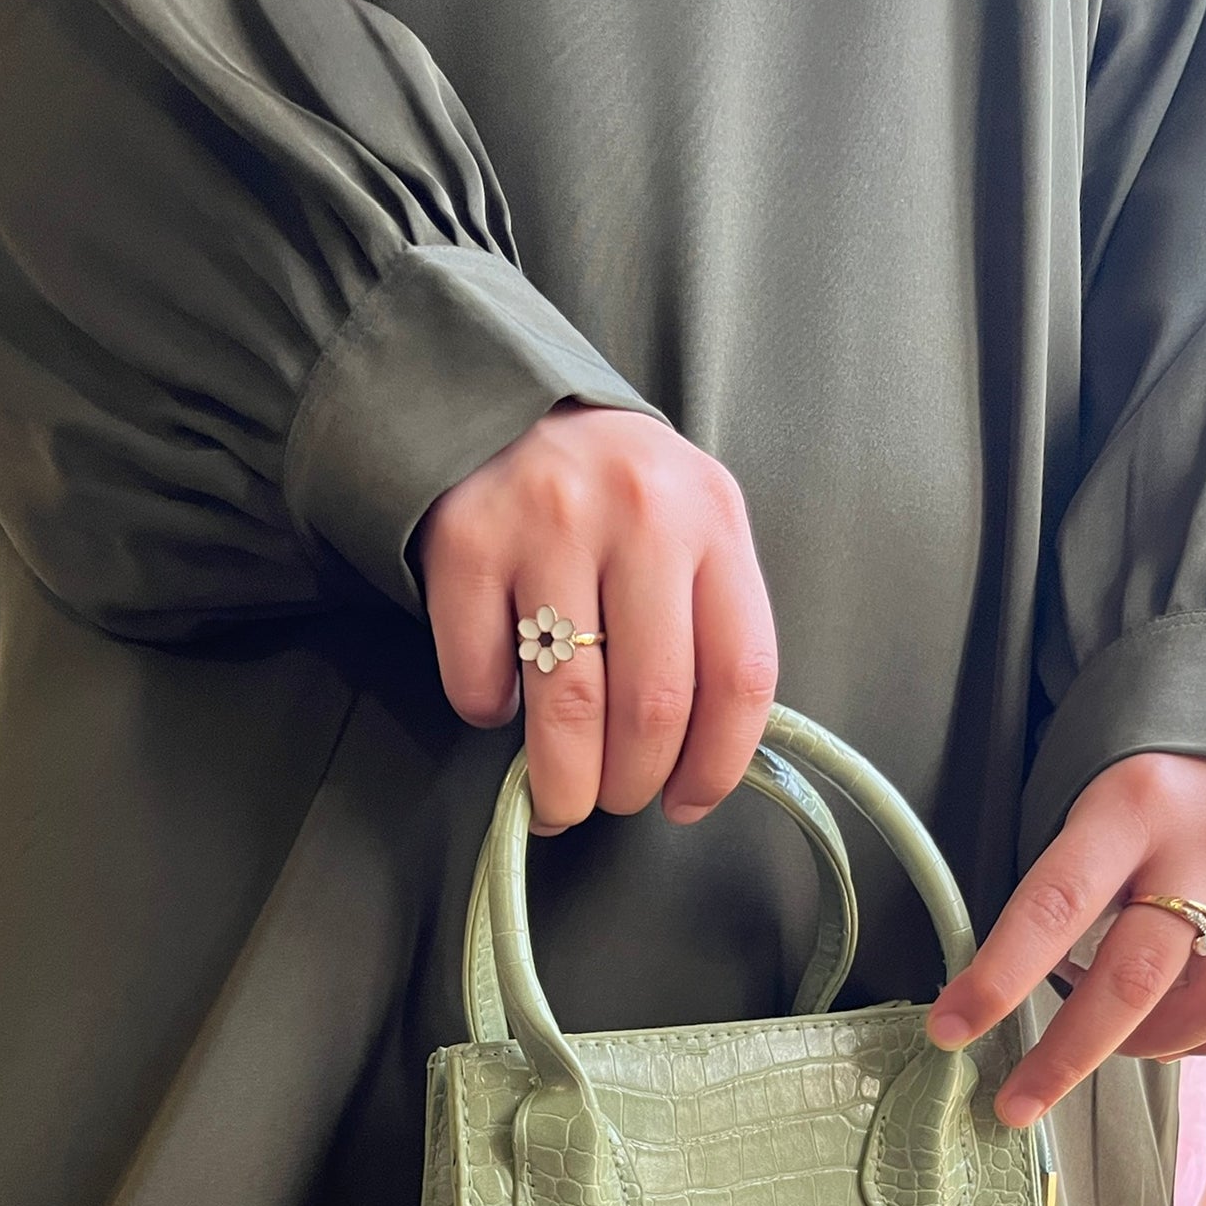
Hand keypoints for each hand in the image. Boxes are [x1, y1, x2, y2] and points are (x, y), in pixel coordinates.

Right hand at [413, 399, 777, 832]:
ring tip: (561, 800)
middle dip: (632, 784)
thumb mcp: (690, 528)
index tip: (687, 803)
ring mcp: (547, 523)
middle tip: (614, 800)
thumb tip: (699, 759)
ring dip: (563, 781)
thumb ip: (708, 621)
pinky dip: (489, 713)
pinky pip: (481, 676)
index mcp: (712, 518)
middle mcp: (639, 513)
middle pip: (652, 704)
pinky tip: (502, 700)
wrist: (503, 402)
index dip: (718, 763)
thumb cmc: (613, 494)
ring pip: (569, 707)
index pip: (739, 674)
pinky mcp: (466, 542)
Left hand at [926, 753, 1205, 1125]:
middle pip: (1136, 977)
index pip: (1054, 906)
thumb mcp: (1077, 805)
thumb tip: (996, 996)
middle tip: (1017, 1100)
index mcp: (1130, 804)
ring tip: (1112, 1042)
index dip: (999, 979)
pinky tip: (1176, 1029)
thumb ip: (1055, 892)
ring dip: (1150, 1046)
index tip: (952, 1030)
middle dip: (1066, 1055)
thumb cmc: (1132, 784)